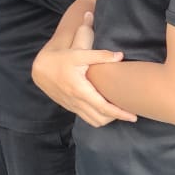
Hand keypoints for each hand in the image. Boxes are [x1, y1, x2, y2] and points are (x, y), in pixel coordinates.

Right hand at [32, 12, 137, 127]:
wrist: (41, 68)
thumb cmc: (61, 59)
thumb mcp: (79, 54)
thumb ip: (100, 55)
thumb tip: (120, 56)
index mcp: (80, 90)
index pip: (103, 108)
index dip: (119, 114)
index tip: (133, 117)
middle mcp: (76, 102)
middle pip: (100, 118)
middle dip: (116, 118)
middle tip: (130, 112)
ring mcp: (72, 106)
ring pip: (93, 121)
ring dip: (107, 119)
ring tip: (119, 111)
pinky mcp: (70, 107)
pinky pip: (86, 118)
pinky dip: (98, 117)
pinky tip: (105, 110)